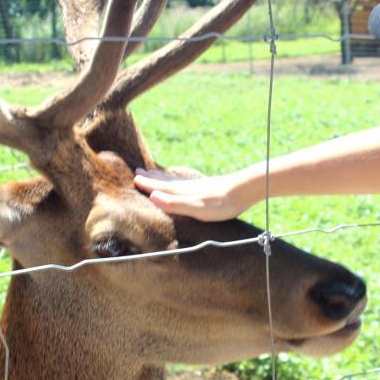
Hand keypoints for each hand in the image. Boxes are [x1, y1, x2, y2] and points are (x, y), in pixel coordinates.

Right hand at [133, 167, 255, 220]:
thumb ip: (176, 203)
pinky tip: (184, 182)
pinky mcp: (210, 188)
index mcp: (184, 192)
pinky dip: (180, 181)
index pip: (161, 188)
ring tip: (155, 173)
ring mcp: (200, 186)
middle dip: (152, 178)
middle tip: (138, 171)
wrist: (245, 190)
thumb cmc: (221, 203)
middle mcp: (190, 187)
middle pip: (167, 182)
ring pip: (177, 181)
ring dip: (164, 178)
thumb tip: (153, 197)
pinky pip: (188, 183)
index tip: (134, 179)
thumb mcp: (197, 208)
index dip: (148, 184)